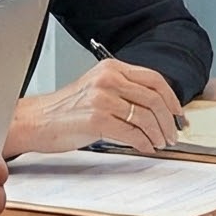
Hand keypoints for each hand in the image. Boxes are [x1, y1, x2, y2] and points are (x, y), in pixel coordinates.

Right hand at [6, 58, 184, 157]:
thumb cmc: (66, 109)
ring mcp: (102, 98)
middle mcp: (108, 78)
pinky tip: (146, 148)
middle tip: (173, 134)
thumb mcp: (97, 88)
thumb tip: (157, 108)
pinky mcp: (96, 119)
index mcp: (111, 67)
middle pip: (154, 98)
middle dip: (169, 120)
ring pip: (145, 117)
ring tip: (160, 143)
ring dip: (158, 134)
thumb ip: (124, 91)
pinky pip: (132, 132)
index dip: (172, 98)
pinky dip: (144, 143)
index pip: (154, 79)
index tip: (178, 115)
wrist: (36, 120)